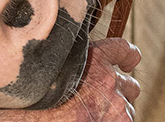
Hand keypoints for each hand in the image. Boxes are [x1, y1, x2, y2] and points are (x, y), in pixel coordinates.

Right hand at [0, 38, 141, 121]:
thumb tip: (73, 62)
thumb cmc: (36, 98)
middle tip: (103, 100)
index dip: (128, 56)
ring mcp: (116, 104)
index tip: (129, 62)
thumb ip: (71, 62)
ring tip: (92, 116)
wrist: (34, 118)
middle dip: (120, 92)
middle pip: (130, 85)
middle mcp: (109, 79)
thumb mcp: (52, 67)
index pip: (123, 49)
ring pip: (126, 109)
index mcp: (95, 57)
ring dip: (114, 113)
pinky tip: (92, 121)